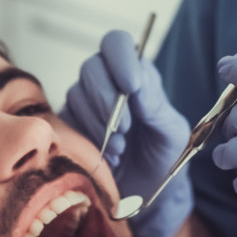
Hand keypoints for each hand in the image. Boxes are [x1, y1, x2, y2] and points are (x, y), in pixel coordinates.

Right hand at [61, 30, 191, 236]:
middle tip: (126, 129)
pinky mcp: (67, 127)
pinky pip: (65, 121)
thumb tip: (135, 83)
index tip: (132, 86)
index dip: (121, 58)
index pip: (118, 44)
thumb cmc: (163, 156)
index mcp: (136, 73)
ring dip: (100, 123)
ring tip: (121, 148)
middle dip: (109, 98)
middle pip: (92, 67)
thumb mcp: (171, 131)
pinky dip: (87, 139)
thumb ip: (155, 104)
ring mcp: (84, 104)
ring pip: (76, 93)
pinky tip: (107, 155)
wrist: (147, 193)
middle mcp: (106, 82)